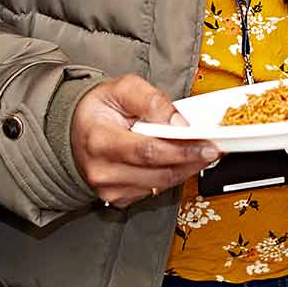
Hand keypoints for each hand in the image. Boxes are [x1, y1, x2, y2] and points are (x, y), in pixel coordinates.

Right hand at [70, 75, 216, 207]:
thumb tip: (179, 123)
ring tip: (200, 152)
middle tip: (213, 149)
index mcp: (99, 140)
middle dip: (191, 160)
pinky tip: (178, 161)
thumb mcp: (122, 88)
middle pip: (158, 171)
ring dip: (186, 169)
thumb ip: (152, 101)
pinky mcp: (117, 198)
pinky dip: (171, 176)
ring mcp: (109, 188)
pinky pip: (154, 190)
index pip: (148, 151)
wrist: (74, 130)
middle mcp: (102, 170)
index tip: (207, 144)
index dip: (182, 149)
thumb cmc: (98, 109)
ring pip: (161, 184)